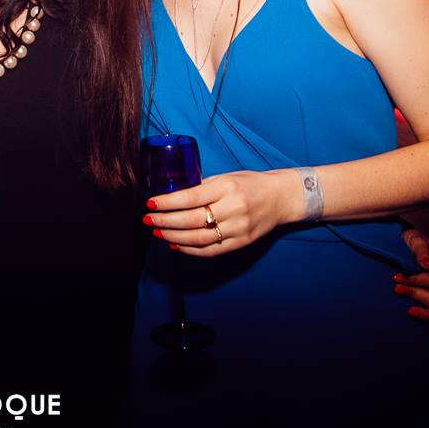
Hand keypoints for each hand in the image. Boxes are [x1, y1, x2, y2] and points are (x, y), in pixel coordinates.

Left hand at [145, 169, 295, 256]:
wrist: (281, 198)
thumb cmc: (250, 183)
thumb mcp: (226, 177)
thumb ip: (203, 187)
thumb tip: (174, 195)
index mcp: (227, 188)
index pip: (191, 198)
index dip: (168, 203)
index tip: (151, 203)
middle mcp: (233, 209)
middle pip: (191, 220)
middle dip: (165, 221)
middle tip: (147, 220)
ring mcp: (238, 228)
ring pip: (198, 239)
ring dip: (173, 237)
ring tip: (157, 232)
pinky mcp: (241, 243)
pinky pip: (211, 250)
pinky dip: (190, 250)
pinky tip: (175, 244)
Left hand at [397, 227, 428, 339]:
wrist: (404, 246)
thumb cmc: (411, 242)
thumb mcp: (416, 241)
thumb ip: (421, 251)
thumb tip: (425, 264)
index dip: (415, 280)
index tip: (395, 277)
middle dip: (415, 294)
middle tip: (396, 289)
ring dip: (424, 313)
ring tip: (408, 312)